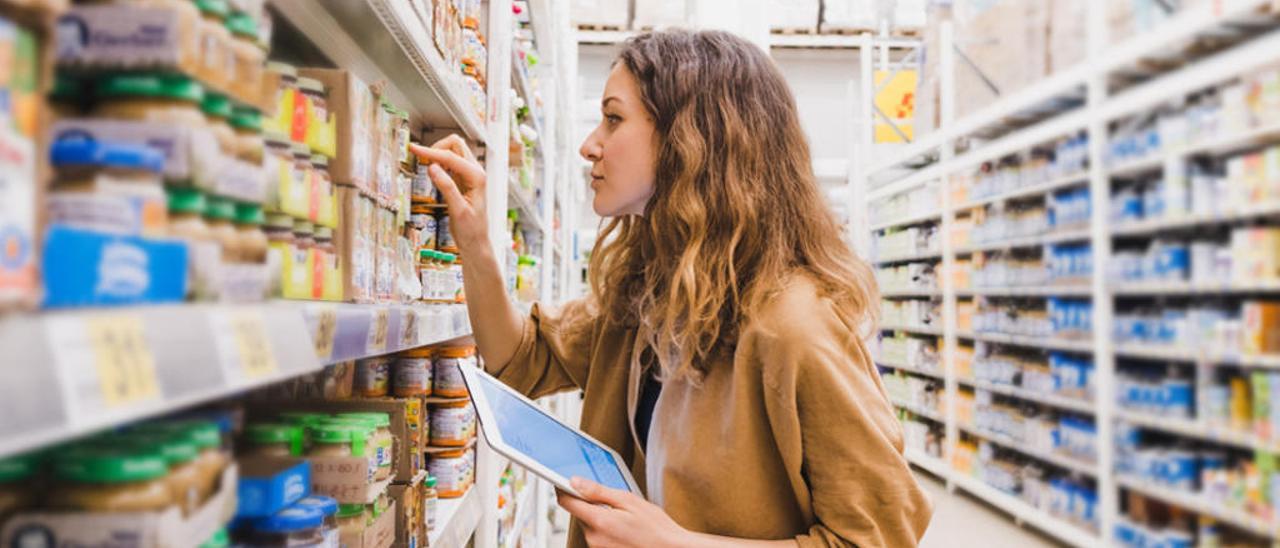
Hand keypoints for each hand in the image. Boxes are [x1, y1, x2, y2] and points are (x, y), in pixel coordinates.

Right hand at [409, 135, 489, 252]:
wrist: (476, 242)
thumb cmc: (470, 230)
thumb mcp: (457, 210)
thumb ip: (447, 187)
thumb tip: (432, 167)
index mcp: (477, 177)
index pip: (451, 157)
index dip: (430, 151)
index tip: (413, 148)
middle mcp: (475, 172)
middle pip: (455, 145)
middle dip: (436, 147)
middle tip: (420, 159)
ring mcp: (470, 175)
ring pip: (453, 151)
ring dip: (437, 154)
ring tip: (424, 165)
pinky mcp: (463, 180)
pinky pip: (450, 163)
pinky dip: (439, 163)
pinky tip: (431, 172)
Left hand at [557, 477, 694, 547]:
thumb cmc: (656, 527)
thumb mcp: (628, 500)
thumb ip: (598, 491)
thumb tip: (575, 482)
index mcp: (599, 522)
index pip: (566, 502)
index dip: (563, 488)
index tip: (564, 480)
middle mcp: (594, 538)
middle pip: (578, 513)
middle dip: (588, 503)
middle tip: (611, 499)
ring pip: (588, 525)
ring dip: (598, 517)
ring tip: (623, 516)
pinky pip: (597, 536)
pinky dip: (605, 529)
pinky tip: (623, 528)